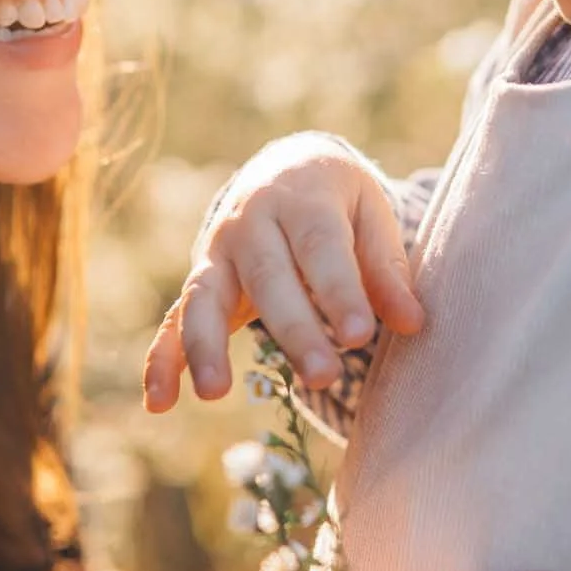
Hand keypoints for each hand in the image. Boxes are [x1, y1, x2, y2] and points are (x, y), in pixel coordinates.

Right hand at [144, 134, 424, 410]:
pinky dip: (162, 361)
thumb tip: (412, 322)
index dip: (340, 291)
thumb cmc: (337, 202)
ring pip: (204, 298)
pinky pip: (173, 321)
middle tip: (324, 375)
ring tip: (214, 393)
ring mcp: (217, 254)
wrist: (284, 167)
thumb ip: (387, 271)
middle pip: (268, 278)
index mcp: (300, 199)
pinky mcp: (199, 283)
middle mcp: (249, 223)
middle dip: (294, 329)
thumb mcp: (370, 217)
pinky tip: (159, 403)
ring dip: (206, 346)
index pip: (320, 247)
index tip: (362, 335)